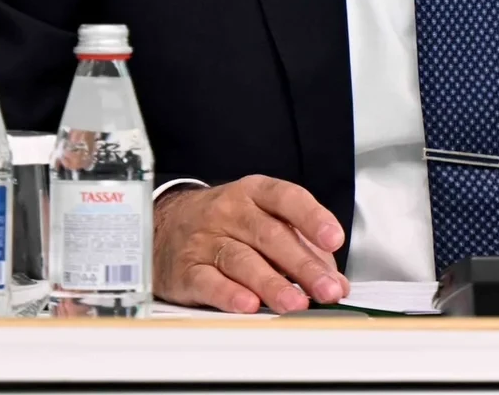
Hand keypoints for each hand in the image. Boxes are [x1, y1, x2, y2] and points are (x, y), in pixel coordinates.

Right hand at [153, 177, 346, 312]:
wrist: (164, 226)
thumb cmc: (224, 223)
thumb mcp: (261, 219)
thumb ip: (300, 246)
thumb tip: (334, 279)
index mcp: (254, 193)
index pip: (287, 198)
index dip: (312, 217)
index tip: (333, 239)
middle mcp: (230, 212)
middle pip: (270, 236)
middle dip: (303, 265)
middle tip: (326, 289)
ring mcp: (206, 239)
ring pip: (242, 260)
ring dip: (272, 284)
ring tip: (296, 303)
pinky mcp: (186, 270)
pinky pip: (208, 282)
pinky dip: (229, 295)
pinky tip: (248, 306)